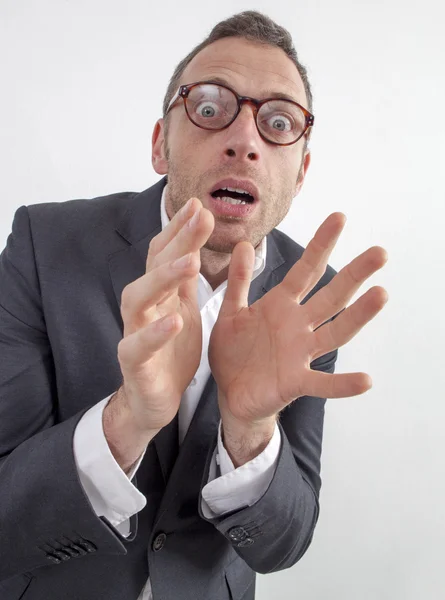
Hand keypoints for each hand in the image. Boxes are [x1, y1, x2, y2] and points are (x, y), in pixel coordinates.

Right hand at [116, 198, 213, 432]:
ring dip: (163, 278)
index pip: (164, 253)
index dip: (180, 229)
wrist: (154, 397)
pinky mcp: (134, 362)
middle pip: (154, 266)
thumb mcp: (183, 308)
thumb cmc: (170, 351)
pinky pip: (139, 345)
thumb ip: (185, 279)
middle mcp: (143, 306)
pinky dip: (156, 332)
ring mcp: (135, 332)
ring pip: (139, 298)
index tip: (199, 204)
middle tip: (201, 218)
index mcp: (160, 293)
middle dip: (178, 241)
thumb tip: (194, 241)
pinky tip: (174, 319)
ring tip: (191, 262)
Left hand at [209, 213, 388, 426]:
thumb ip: (239, 282)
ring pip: (335, 331)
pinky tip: (366, 380)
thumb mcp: (232, 312)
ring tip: (381, 295)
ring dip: (358, 316)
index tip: (340, 218)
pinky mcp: (296, 382)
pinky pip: (323, 383)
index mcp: (281, 305)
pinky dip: (343, 384)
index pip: (306, 270)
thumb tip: (245, 243)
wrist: (230, 393)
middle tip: (379, 252)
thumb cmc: (233, 352)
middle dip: (354, 274)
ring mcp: (301, 353)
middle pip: (331, 296)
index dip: (321, 245)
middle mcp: (298, 325)